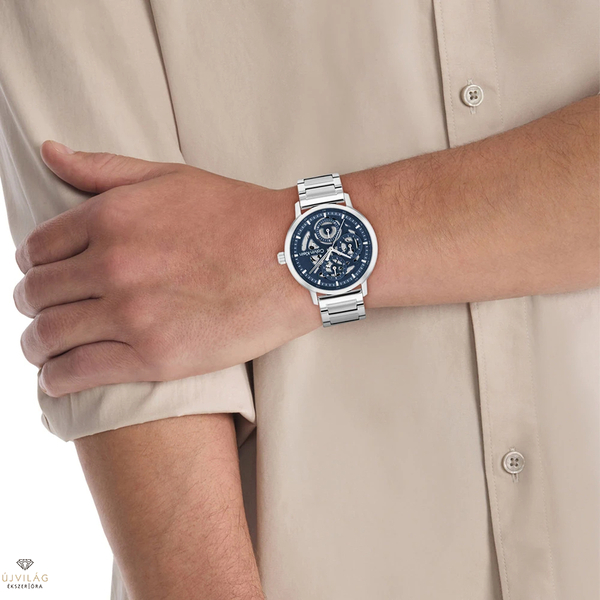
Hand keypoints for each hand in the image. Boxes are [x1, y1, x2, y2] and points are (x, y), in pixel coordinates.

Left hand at [14, 141, 319, 396]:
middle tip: (45, 314)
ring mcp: (132, 314)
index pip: (36, 249)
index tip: (46, 278)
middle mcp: (113, 265)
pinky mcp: (155, 357)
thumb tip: (47, 152)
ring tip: (44, 350)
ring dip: (36, 345)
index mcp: (111, 218)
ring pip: (46, 337)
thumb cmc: (239, 216)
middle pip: (35, 294)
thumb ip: (104, 168)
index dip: (34, 266)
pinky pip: (77, 373)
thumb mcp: (171, 177)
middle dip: (33, 305)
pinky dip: (56, 379)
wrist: (296, 259)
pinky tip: (57, 379)